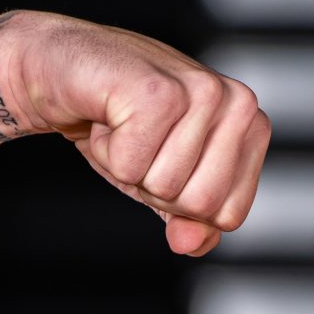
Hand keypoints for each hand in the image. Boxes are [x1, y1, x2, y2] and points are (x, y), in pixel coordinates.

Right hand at [0, 10, 269, 256]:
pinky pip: (133, 167)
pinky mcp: (159, 92)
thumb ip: (191, 223)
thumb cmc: (121, 126)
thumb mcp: (165, 186)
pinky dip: (107, 151)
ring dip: (128, 165)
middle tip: (140, 141)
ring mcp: (202, 92)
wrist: (61, 69)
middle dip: (156, 187)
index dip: (184, 204)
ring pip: (167, 187)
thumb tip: (189, 244)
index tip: (163, 160)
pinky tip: (108, 115)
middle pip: (201, 204)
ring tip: (124, 124)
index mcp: (252, 126)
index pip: (228, 215)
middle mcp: (239, 103)